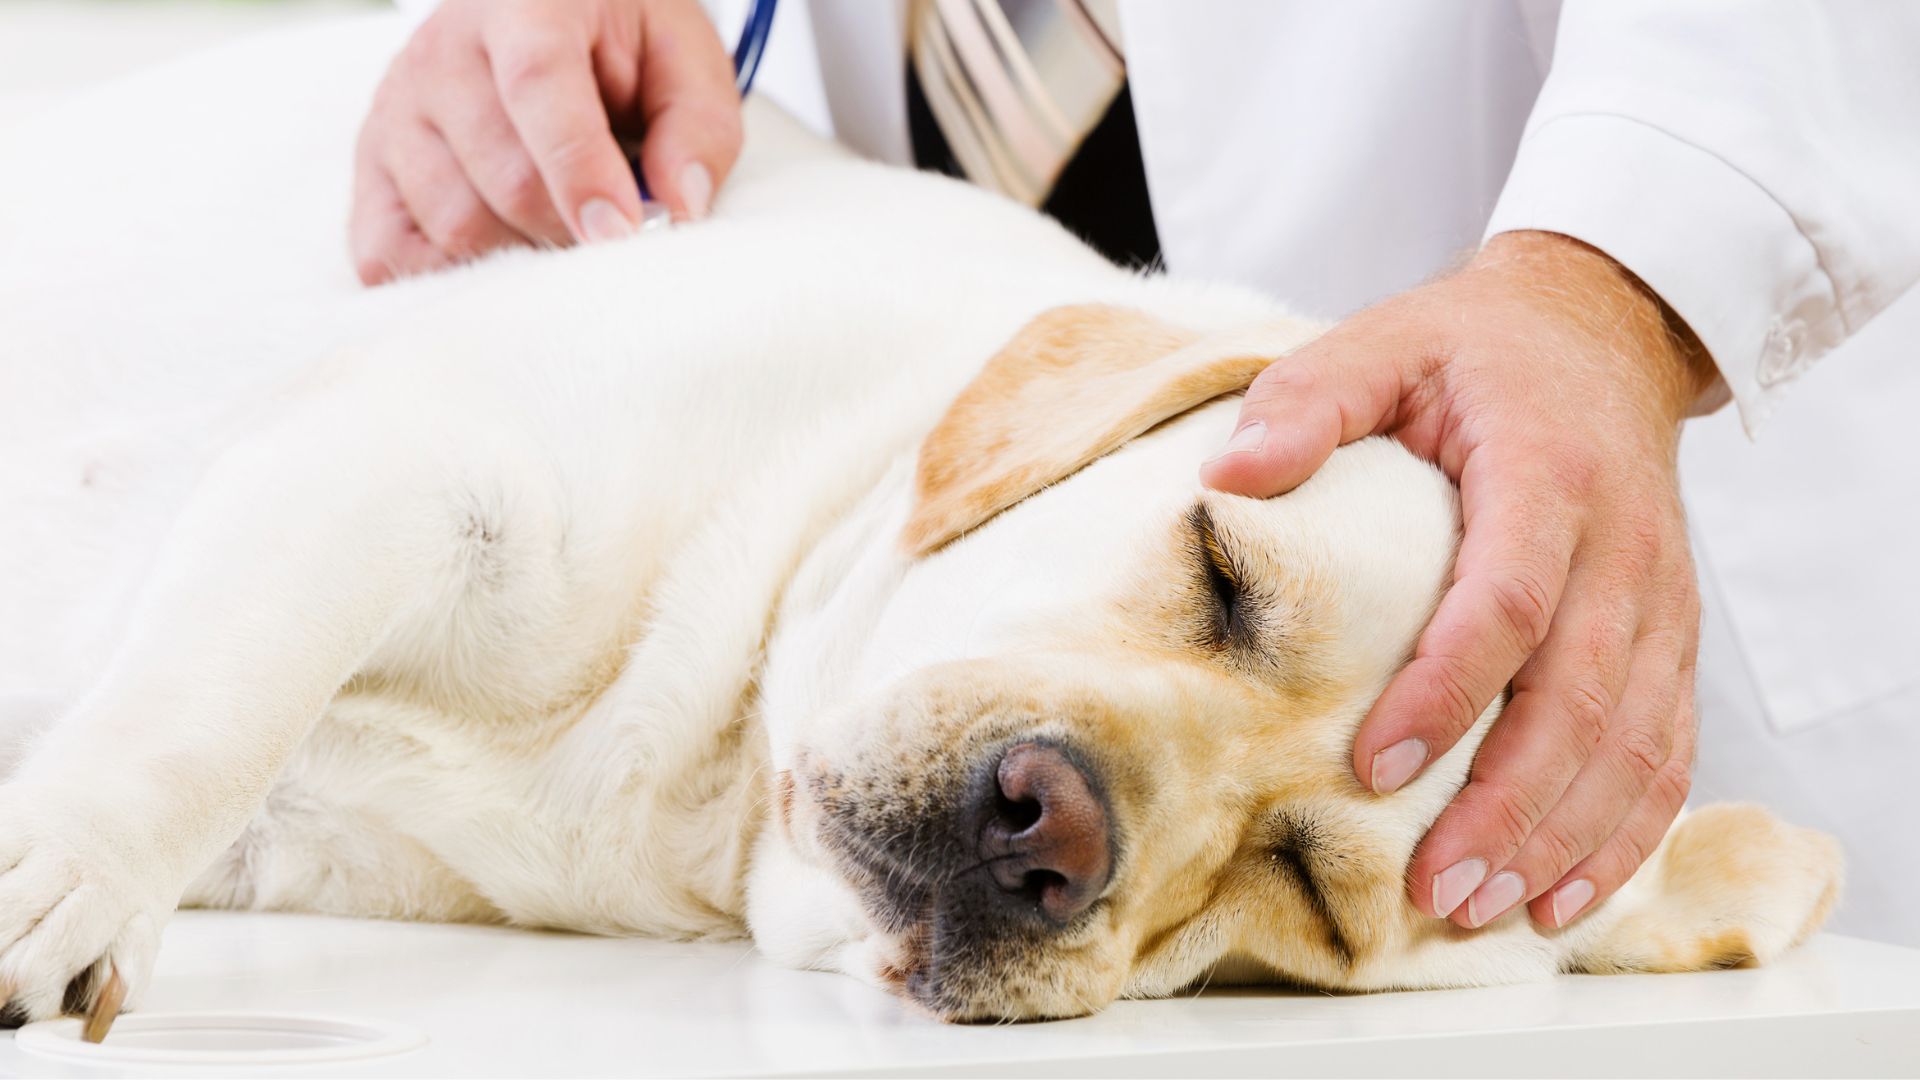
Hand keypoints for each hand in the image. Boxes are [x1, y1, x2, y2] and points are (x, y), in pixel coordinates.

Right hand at [350, 0, 741, 284]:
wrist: (549, 16)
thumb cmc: (621, 44)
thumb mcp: (684, 62)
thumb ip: (698, 130)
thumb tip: (680, 209)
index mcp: (524, 2)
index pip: (537, 86)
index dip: (579, 170)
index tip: (621, 232)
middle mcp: (443, 49)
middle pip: (501, 176)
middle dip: (569, 228)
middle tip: (612, 237)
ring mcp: (397, 107)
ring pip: (453, 223)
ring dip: (520, 254)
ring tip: (562, 232)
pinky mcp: (372, 163)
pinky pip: (391, 251)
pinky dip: (448, 277)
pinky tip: (498, 259)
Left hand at [1202, 230, 1717, 930]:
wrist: (1602, 331)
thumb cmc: (1472, 351)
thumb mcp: (1381, 342)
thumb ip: (1307, 399)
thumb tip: (1229, 476)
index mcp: (1549, 471)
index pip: (1508, 600)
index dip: (1449, 689)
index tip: (1373, 762)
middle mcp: (1622, 545)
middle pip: (1582, 697)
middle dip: (1510, 804)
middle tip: (1433, 885)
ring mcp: (1661, 599)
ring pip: (1634, 742)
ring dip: (1565, 839)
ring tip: (1485, 909)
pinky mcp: (1673, 637)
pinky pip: (1667, 749)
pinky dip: (1623, 833)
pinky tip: (1562, 896)